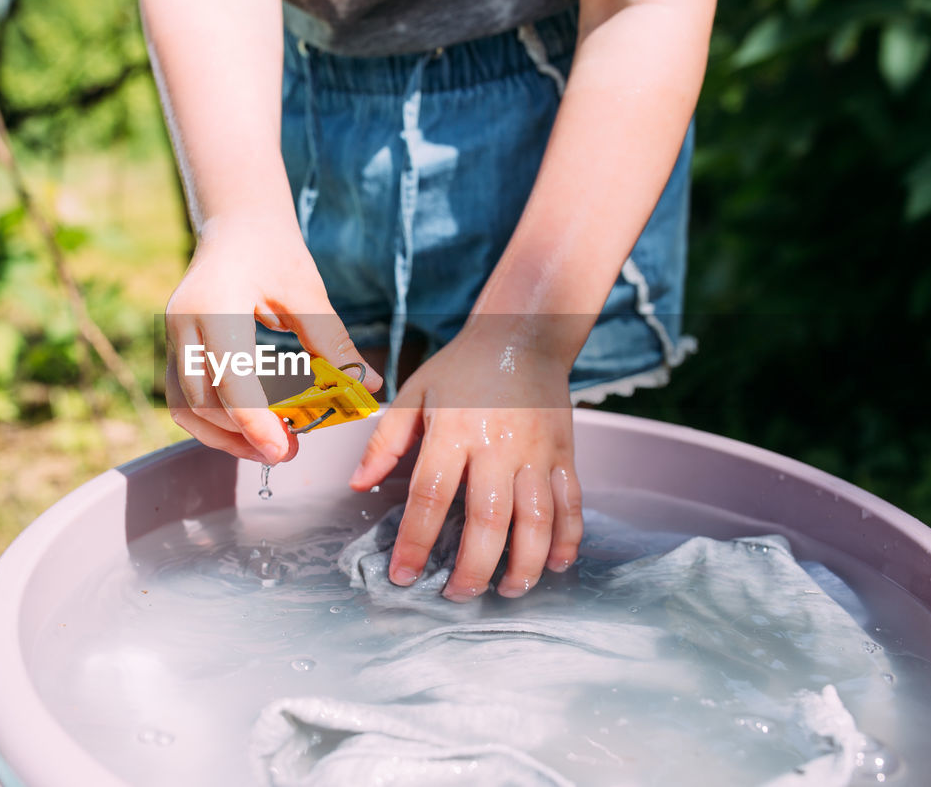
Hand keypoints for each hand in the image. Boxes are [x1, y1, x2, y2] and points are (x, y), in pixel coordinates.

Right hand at [165, 216, 382, 463]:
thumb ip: (334, 343)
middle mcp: (183, 324)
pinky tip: (251, 431)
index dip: (254, 421)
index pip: (230, 377)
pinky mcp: (176, 349)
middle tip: (289, 450)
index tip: (283, 448)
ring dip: (224, 438)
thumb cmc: (274, 252)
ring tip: (271, 448)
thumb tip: (367, 388)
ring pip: (185, 408)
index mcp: (215, 304)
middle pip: (201, 402)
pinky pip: (184, 400)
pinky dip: (214, 424)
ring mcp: (173, 337)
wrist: (237, 224)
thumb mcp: (308, 293)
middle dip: (243, 436)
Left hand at [349, 321, 581, 599]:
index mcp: (453, 431)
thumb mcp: (414, 393)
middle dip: (473, 567)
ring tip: (508, 590)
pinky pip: (571, 503)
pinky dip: (567, 539)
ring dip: (524, 563)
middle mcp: (497, 445)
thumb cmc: (462, 367)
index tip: (404, 574)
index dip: (416, 541)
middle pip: (488, 519)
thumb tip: (359, 485)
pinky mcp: (564, 453)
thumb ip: (385, 441)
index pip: (431, 496)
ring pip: (537, 519)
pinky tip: (554, 565)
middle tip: (457, 596)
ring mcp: (536, 451)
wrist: (524, 333)